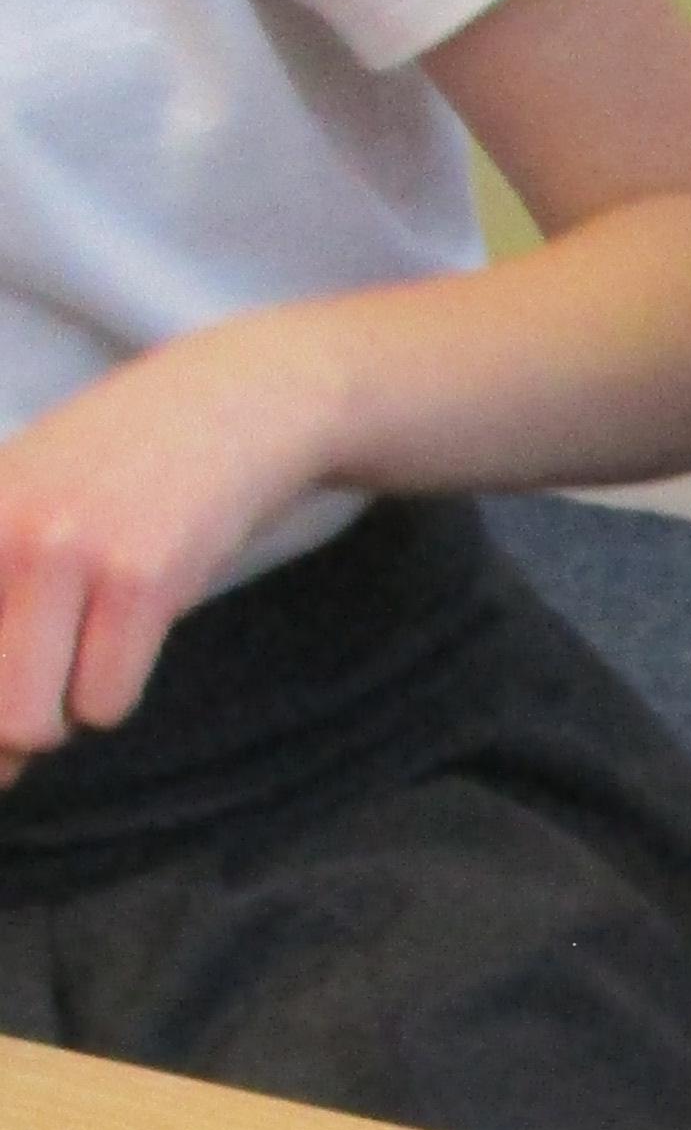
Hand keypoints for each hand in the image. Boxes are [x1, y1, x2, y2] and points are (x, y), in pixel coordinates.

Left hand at [0, 317, 340, 776]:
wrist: (230, 404)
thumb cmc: (115, 475)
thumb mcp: (17, 510)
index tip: (22, 682)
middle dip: (9, 724)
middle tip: (47, 677)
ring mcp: (63, 552)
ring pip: (28, 723)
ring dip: (62, 710)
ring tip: (88, 641)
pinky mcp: (141, 578)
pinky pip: (106, 704)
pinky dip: (117, 691)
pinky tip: (134, 626)